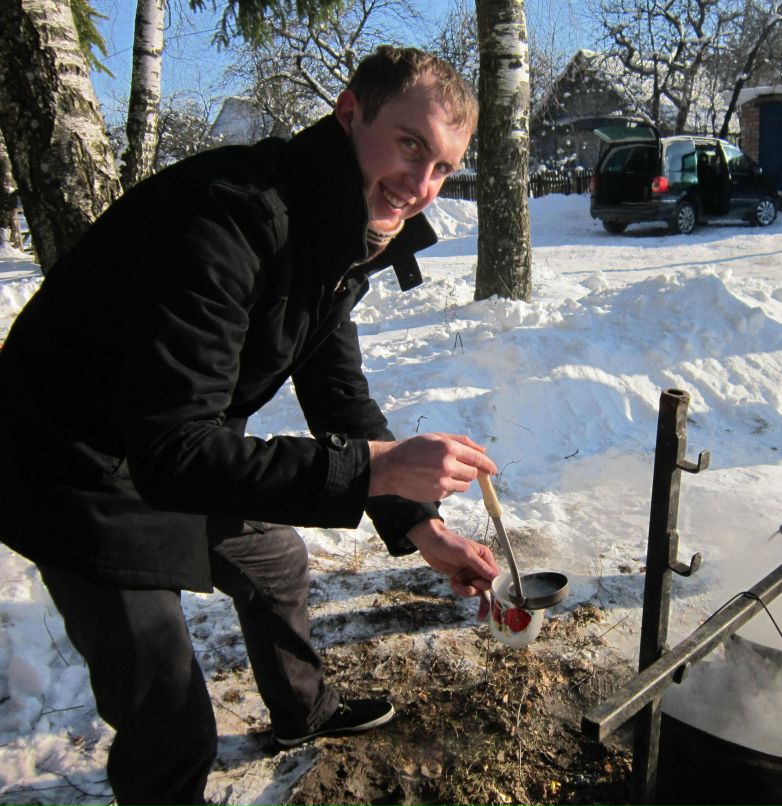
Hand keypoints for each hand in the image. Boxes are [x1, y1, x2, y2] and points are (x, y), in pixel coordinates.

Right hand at [368, 433, 496, 501]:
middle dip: (469, 471)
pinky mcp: (437, 494)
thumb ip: (461, 442)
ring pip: (465, 485)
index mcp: (449, 448)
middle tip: (457, 467)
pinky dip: (448, 487)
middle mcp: (447, 465)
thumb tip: (483, 450)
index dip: (488, 465)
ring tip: (443, 473)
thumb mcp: (437, 437)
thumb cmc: (414, 448)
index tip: (493, 470)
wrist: (391, 467)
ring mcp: (442, 481)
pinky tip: (434, 480)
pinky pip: (452, 492)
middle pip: (473, 473)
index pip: (477, 459)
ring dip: (460, 480)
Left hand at [407, 519, 499, 618]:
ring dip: (467, 591)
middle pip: (487, 585)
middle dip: (477, 587)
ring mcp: (470, 573)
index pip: (496, 575)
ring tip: (456, 584)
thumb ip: (481, 566)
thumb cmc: (448, 543)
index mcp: (485, 557)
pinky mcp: (461, 578)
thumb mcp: (466, 554)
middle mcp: (480, 566)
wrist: (430, 543)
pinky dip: (460, 590)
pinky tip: (453, 583)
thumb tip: (496, 577)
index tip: (481, 585)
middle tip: (469, 583)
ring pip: (476, 590)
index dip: (491, 583)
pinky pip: (466, 590)